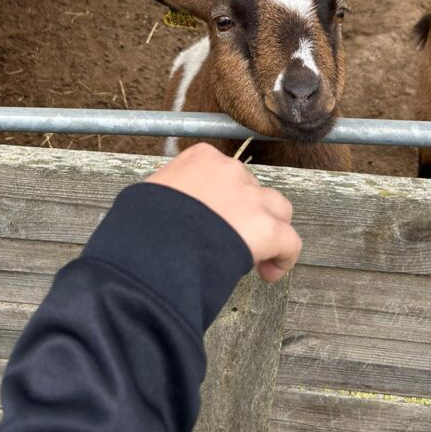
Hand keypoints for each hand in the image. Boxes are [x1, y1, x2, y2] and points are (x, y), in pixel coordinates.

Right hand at [146, 143, 301, 281]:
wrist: (149, 247)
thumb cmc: (140, 226)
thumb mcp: (148, 195)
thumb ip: (169, 192)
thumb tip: (169, 206)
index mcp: (201, 159)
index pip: (223, 173)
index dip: (222, 200)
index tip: (213, 222)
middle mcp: (230, 171)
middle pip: (250, 190)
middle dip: (245, 213)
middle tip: (228, 240)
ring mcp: (251, 198)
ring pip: (277, 208)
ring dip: (270, 228)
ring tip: (255, 253)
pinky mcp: (266, 228)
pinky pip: (290, 241)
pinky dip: (283, 257)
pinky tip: (269, 272)